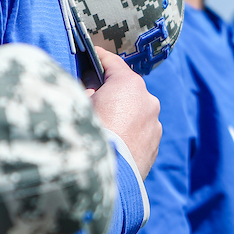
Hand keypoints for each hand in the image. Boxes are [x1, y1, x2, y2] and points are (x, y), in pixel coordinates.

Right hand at [88, 47, 161, 177]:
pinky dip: (128, 134)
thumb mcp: (78, 103)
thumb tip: (92, 89)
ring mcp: (154, 123)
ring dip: (122, 115)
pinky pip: (139, 132)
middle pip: (125, 89)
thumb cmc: (86, 135)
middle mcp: (147, 100)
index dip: (96, 58)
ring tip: (104, 129)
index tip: (88, 57)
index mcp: (128, 84)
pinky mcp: (155, 145)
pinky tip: (114, 144)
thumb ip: (86, 90)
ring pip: (135, 112)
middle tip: (91, 102)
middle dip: (110, 92)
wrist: (105, 176)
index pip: (111, 62)